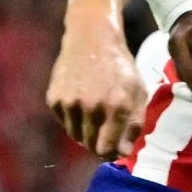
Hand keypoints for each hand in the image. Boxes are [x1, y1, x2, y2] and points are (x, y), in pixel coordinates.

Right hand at [49, 20, 150, 158]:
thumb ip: (134, 124)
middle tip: (104, 133)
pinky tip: (80, 101)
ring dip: (85, 132)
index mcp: (116, 106)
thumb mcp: (138, 92)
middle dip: (98, 144)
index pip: (107, 148)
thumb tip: (123, 153)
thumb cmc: (119, 67)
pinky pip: (64, 122)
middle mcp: (91, 107)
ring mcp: (70, 103)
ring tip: (93, 114)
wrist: (92, 38)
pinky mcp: (54, 99)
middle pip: (90, 145)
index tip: (113, 149)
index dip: (111, 153)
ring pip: (75, 136)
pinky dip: (72, 118)